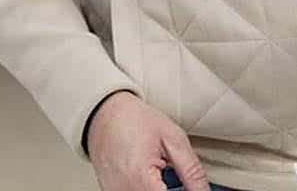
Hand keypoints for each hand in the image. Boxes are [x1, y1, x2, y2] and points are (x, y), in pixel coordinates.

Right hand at [87, 91, 209, 190]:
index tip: (191, 188)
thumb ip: (192, 171)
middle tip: (171, 169)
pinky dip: (146, 187)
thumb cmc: (136, 120)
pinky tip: (151, 177)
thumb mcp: (174, 139)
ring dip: (159, 188)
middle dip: (173, 190)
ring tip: (161, 172)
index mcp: (139, 177)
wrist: (105, 114)